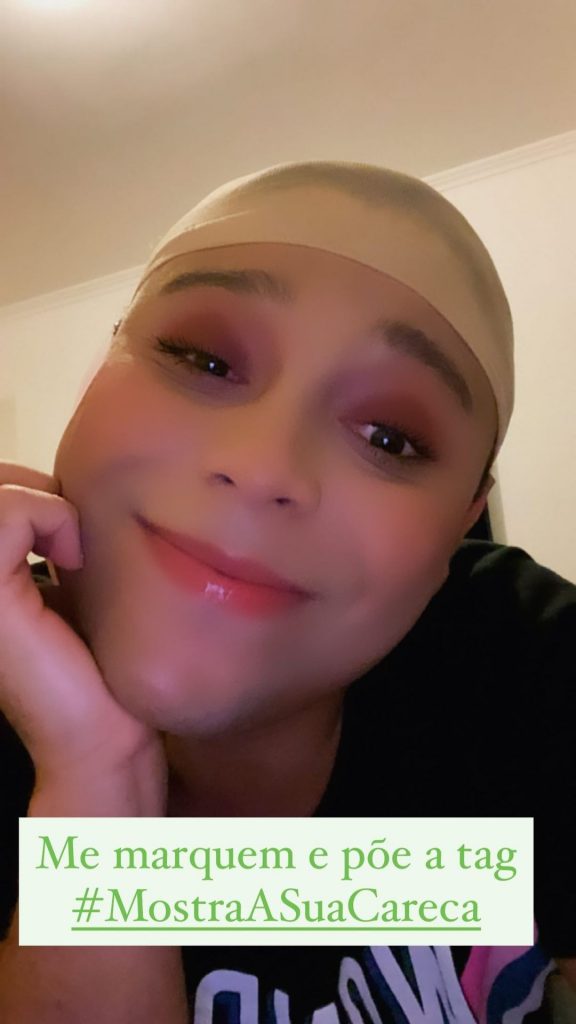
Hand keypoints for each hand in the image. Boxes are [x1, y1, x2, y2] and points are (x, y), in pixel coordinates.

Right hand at [0, 462, 165, 807]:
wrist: (99, 736)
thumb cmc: (91, 666)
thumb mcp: (57, 586)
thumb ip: (39, 543)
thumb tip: (54, 492)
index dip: (19, 489)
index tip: (63, 529)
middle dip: (27, 488)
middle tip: (68, 531)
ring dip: (40, 501)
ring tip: (71, 546)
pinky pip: (7, 513)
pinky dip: (50, 516)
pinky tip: (74, 559)